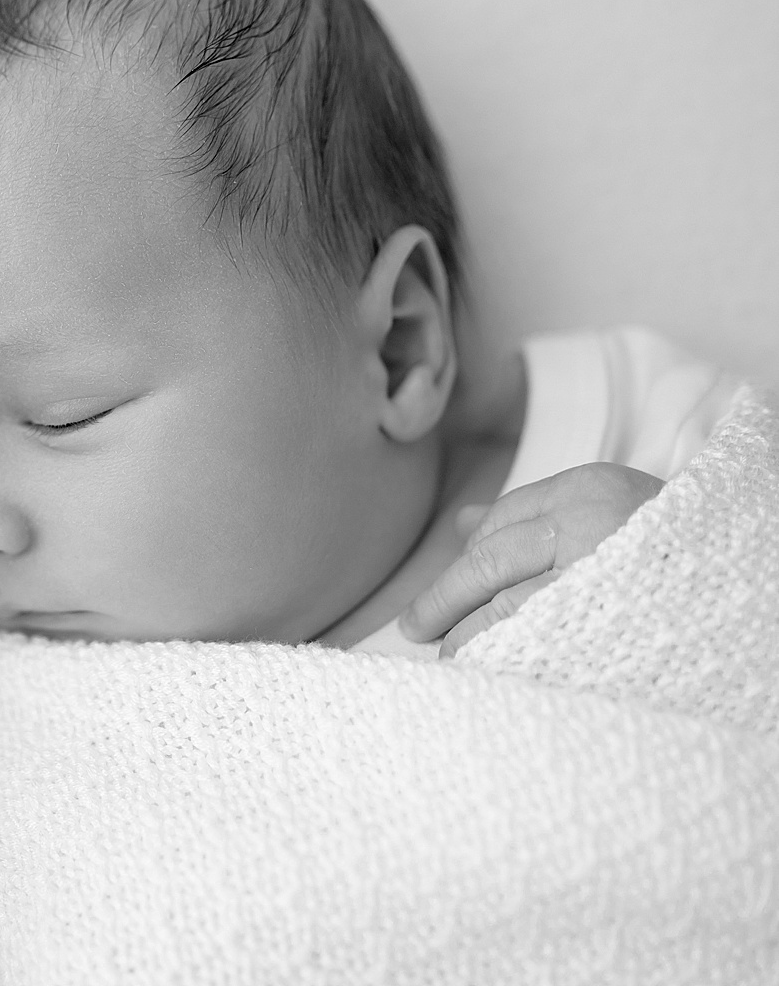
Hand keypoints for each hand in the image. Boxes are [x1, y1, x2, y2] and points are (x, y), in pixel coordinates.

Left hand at [401, 462, 663, 657]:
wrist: (750, 591)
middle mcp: (593, 525)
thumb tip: (460, 525)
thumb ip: (534, 518)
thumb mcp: (609, 514)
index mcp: (592, 489)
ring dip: (468, 639)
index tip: (443, 596)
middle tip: (419, 628)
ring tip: (455, 660)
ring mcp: (601, 578)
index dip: (464, 564)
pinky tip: (491, 676)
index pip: (499, 522)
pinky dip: (503, 662)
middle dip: (446, 602)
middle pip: (488, 564)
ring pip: (503, 609)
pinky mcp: (609, 631)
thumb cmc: (670, 556)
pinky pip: (535, 647)